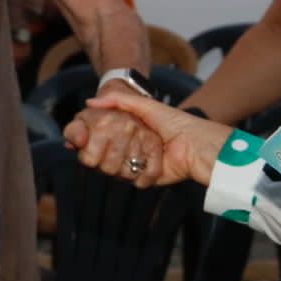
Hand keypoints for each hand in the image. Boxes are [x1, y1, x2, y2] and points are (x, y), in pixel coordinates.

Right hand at [82, 92, 228, 186]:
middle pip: (102, 156)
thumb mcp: (146, 105)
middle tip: (114, 144)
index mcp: (128, 131)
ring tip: (132, 154)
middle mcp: (129, 149)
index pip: (100, 137)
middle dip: (105, 151)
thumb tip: (89, 102)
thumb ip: (118, 100)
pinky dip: (135, 173)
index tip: (83, 140)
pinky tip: (140, 164)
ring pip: (113, 169)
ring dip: (120, 163)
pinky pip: (130, 180)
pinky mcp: (145, 177)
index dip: (90, 139)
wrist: (196, 146)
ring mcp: (136, 164)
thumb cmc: (175, 123)